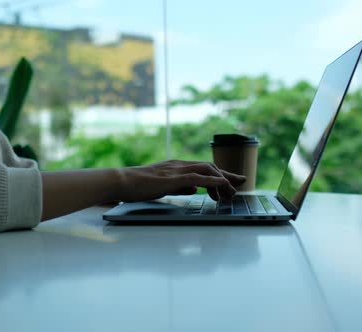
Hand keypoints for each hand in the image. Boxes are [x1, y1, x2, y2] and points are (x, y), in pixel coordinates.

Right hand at [116, 160, 245, 202]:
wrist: (122, 181)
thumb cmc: (137, 186)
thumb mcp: (162, 186)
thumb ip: (179, 186)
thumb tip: (194, 189)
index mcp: (176, 166)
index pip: (204, 167)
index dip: (221, 173)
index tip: (233, 181)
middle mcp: (179, 165)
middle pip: (210, 166)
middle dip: (228, 175)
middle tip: (240, 185)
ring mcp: (176, 170)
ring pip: (207, 170)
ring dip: (222, 181)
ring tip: (230, 193)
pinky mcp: (172, 178)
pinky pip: (197, 177)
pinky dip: (212, 181)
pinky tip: (222, 186)